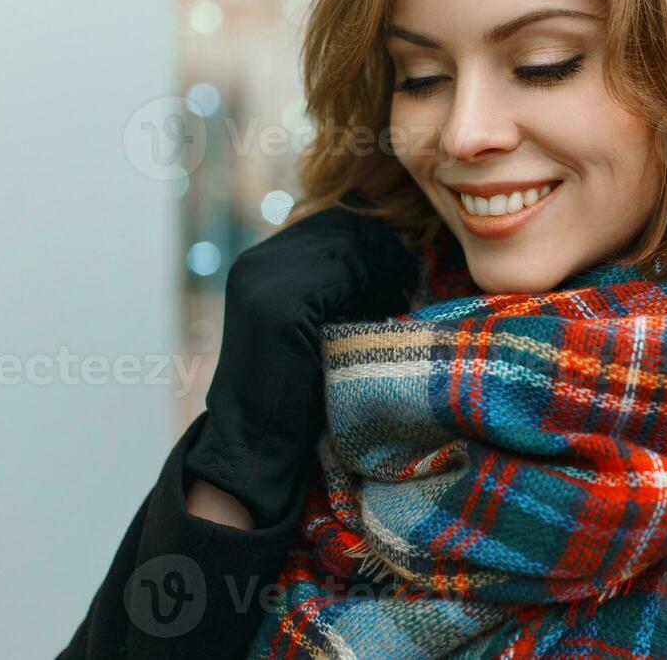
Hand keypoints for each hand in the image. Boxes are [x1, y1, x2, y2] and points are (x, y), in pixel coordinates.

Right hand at [183, 193, 419, 524]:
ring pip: (346, 247)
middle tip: (409, 283)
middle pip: (341, 226)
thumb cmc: (297, 390)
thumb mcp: (317, 322)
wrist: (258, 445)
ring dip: (381, 269)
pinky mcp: (278, 305)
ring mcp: (263, 281)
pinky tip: (388, 312)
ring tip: (401, 300)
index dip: (374, 237)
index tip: (405, 268)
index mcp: (260, 263)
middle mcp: (256, 263)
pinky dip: (372, 289)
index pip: (331, 220)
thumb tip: (396, 251)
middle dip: (383, 250)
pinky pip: (342, 275)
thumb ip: (337, 285)